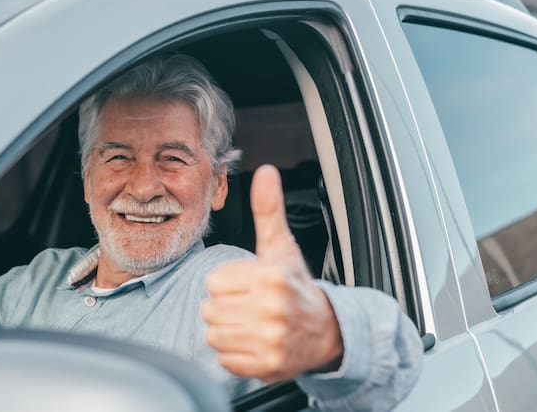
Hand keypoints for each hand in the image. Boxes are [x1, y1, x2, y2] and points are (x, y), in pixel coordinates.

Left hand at [202, 164, 343, 382]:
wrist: (326, 331)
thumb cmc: (295, 285)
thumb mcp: (281, 246)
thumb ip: (268, 209)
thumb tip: (265, 171)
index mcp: (271, 277)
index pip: (214, 282)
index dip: (227, 283)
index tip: (247, 284)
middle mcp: (272, 310)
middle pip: (210, 309)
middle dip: (225, 306)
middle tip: (249, 305)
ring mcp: (270, 341)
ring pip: (214, 334)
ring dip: (227, 330)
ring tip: (250, 323)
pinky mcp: (266, 365)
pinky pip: (225, 359)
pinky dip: (234, 353)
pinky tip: (254, 342)